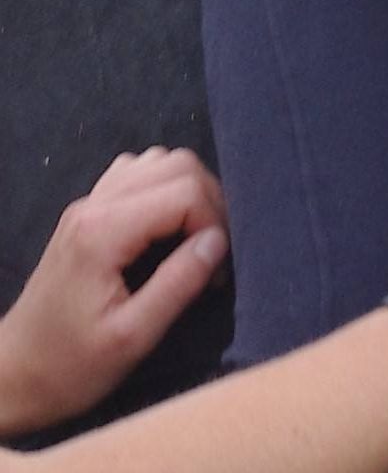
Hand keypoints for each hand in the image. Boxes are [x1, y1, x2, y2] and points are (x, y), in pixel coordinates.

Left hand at [0, 148, 227, 436]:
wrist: (13, 376)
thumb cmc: (70, 367)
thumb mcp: (132, 338)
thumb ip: (178, 284)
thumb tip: (219, 241)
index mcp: (103, 231)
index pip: (184, 192)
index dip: (215, 223)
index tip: (218, 270)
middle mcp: (94, 203)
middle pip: (176, 164)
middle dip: (209, 202)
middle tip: (215, 252)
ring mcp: (87, 203)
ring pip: (158, 161)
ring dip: (188, 191)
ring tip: (195, 239)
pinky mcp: (85, 212)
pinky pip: (136, 173)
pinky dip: (163, 188)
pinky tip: (164, 227)